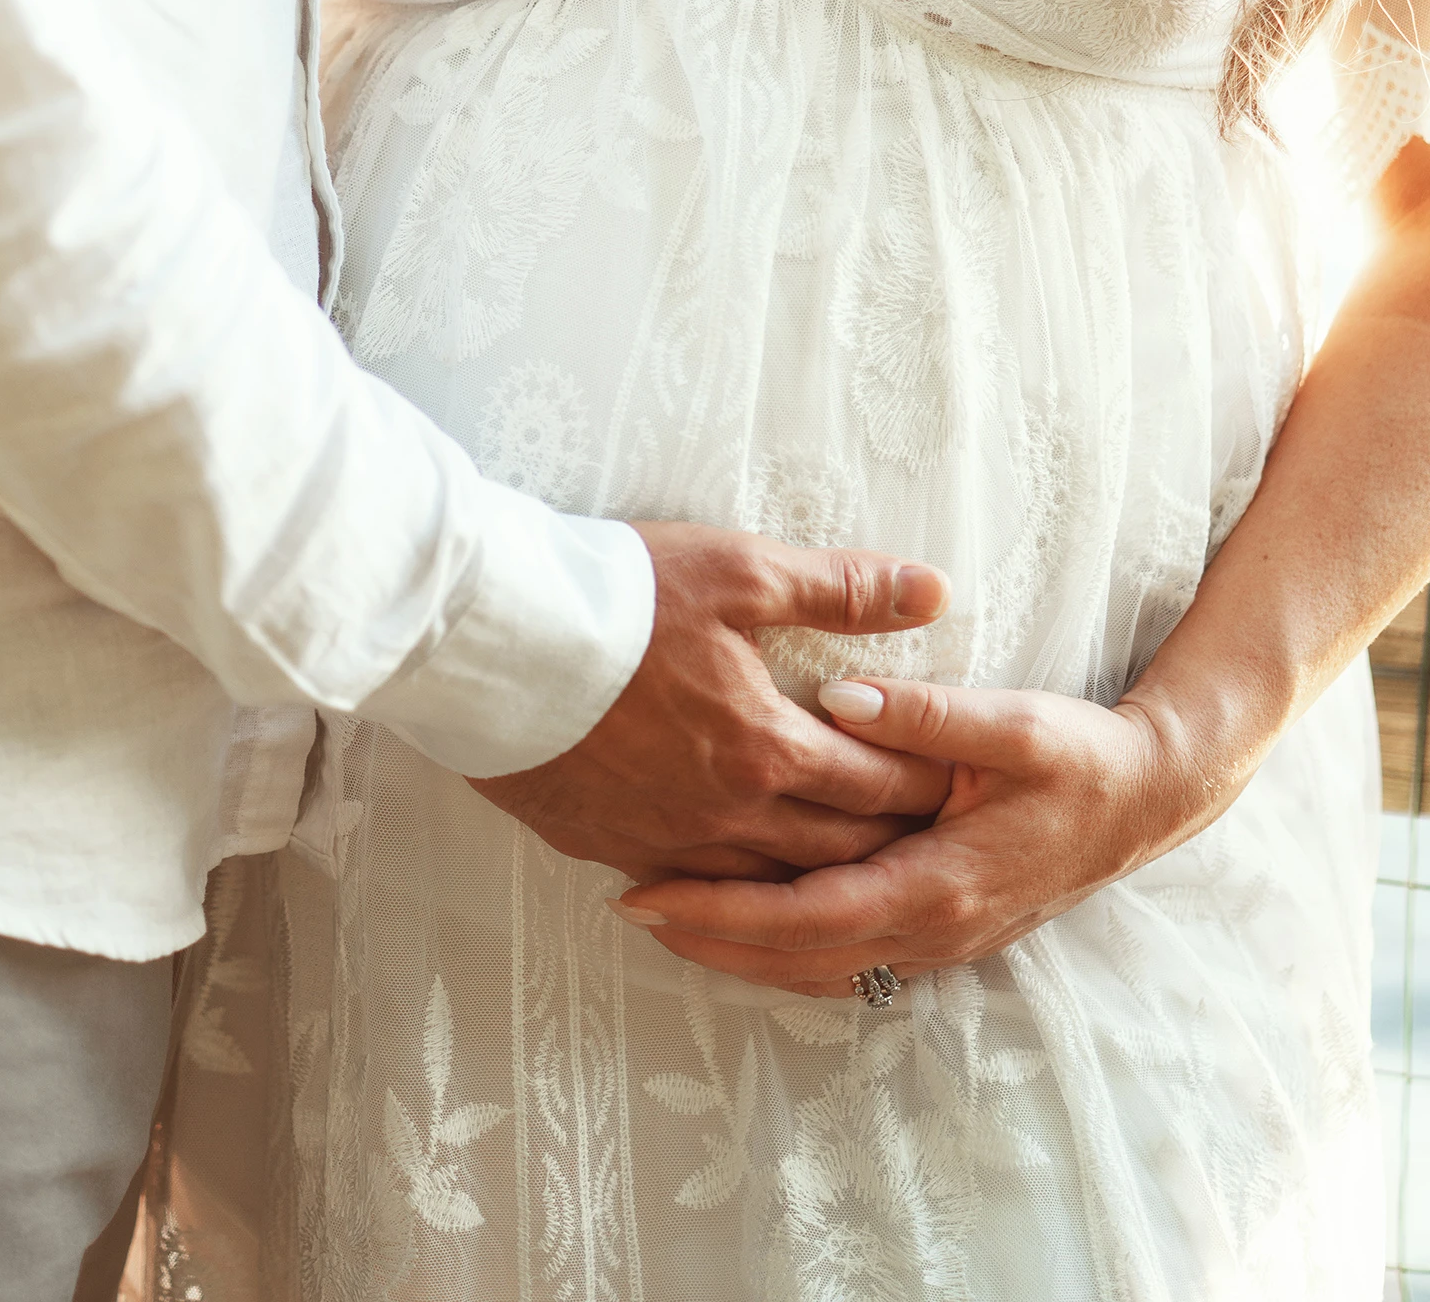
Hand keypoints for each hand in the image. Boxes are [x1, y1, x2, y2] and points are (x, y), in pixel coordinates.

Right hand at [470, 526, 954, 880]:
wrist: (494, 641)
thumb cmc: (618, 596)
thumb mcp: (739, 570)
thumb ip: (841, 589)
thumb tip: (933, 589)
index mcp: (769, 748)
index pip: (879, 784)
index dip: (931, 787)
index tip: (969, 792)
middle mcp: (728, 813)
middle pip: (836, 853)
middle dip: (892, 849)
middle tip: (933, 847)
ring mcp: (667, 841)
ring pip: (769, 885)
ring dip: (818, 883)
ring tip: (856, 877)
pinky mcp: (610, 846)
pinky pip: (693, 887)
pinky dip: (733, 893)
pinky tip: (744, 889)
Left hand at [609, 673, 1202, 990]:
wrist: (1147, 799)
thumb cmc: (1078, 754)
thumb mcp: (1009, 722)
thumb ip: (922, 714)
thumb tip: (839, 699)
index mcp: (940, 882)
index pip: (808, 913)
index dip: (725, 910)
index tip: (651, 892)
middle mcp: (933, 928)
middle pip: (799, 954)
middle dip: (711, 937)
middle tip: (628, 907)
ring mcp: (940, 940)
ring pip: (821, 966)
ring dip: (743, 949)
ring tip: (664, 918)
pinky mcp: (942, 931)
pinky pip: (847, 956)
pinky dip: (788, 949)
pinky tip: (745, 924)